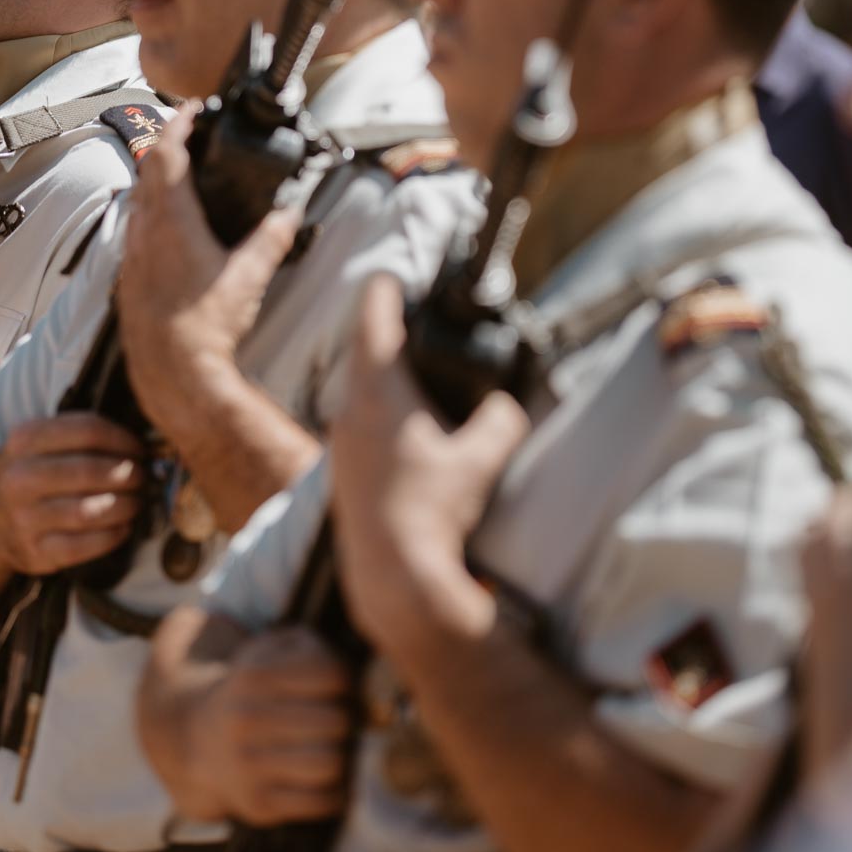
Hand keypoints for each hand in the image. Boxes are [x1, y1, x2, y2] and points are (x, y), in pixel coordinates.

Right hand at [0, 412, 147, 574]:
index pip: (87, 430)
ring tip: (137, 502)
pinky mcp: (35, 553)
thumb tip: (138, 444)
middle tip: (142, 478)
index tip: (139, 448)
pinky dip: (114, 535)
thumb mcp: (35, 443)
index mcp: (25, 440)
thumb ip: (76, 436)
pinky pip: (86, 546)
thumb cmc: (26, 475)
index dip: (123, 439)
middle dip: (128, 474)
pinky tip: (124, 527)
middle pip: (90, 471)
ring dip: (126, 506)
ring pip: (90, 511)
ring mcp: (24, 518)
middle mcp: (20, 478)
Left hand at [116, 103, 298, 423]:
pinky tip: (163, 230)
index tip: (190, 109)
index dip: (178, 124)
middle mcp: (144, 234)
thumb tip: (289, 215)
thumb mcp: (250, 278)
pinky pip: (132, 233)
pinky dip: (147, 215)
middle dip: (166, 147)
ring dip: (154, 181)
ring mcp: (132, 257)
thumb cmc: (206, 329)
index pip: (167, 154)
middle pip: (147, 172)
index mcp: (172, 222)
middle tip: (187, 136)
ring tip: (176, 177)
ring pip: (136, 202)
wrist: (173, 375)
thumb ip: (271, 240)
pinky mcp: (128, 281)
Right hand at [189, 626, 355, 825]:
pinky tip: (323, 779)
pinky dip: (335, 792)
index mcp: (253, 677)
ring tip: (331, 749)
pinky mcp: (258, 804)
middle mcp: (245, 721)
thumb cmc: (255, 692)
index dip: (345, 682)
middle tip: (335, 722)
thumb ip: (314, 649)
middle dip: (345, 721)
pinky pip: (322, 801)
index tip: (335, 689)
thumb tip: (361, 691)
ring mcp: (248, 765)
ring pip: (331, 764)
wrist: (199, 739)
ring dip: (341, 757)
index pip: (333, 677)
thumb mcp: (271, 652)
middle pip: (336, 722)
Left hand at [329, 274, 527, 641]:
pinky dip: (382, 414)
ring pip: (360, 391)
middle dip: (389, 332)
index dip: (387, 287)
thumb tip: (510, 405)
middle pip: (364, 351)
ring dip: (385, 378)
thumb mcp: (484, 459)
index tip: (396, 274)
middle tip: (416, 321)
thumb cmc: (432, 512)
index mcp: (378, 392)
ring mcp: (340, 444)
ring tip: (419, 375)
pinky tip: (409, 433)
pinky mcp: (343, 473)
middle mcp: (349, 410)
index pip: (373, 316)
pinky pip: (360, 425)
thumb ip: (503, 419)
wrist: (392, 577)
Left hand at [798, 486, 851, 779]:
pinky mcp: (812, 651)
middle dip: (837, 515)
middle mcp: (821, 595)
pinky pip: (809, 598)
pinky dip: (825, 583)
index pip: (837, 512)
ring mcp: (811, 624)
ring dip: (825, 547)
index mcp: (848, 580)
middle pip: (811, 532)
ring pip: (803, 565)